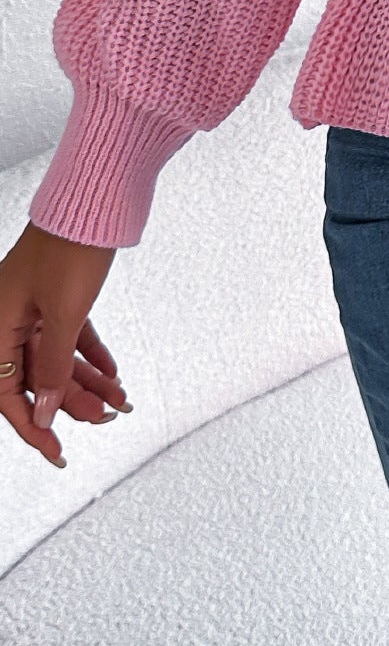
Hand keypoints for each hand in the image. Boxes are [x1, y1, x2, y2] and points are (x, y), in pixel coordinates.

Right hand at [0, 221, 131, 468]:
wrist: (96, 197)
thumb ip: (52, 366)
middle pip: (35, 375)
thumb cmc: (73, 246)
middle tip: (104, 419)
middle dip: (70, 401)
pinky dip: (90, 354)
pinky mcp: (57, 293)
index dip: (32, 424)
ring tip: (119, 400)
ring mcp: (33, 304)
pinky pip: (70, 334)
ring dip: (86, 380)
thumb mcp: (64, 314)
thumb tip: (43, 410)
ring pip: (56, 355)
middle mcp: (9, 316)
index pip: (7, 392)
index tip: (56, 448)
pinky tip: (112, 372)